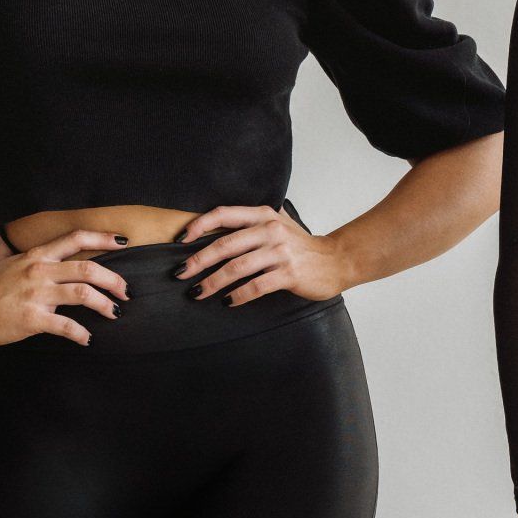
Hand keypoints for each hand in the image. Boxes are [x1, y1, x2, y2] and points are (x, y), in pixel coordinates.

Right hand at [0, 228, 131, 346]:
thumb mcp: (1, 260)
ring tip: (115, 313)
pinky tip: (88, 339)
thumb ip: (9, 247)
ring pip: (82, 294)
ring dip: (105, 304)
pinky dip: (81, 333)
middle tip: (126, 291)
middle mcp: (40, 271)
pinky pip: (65, 326)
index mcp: (37, 256)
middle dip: (113, 280)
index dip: (103, 238)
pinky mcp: (32, 318)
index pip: (75, 238)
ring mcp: (37, 295)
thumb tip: (5, 234)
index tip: (124, 241)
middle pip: (88, 268)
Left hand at [174, 204, 351, 302]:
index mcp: (263, 215)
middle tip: (180, 274)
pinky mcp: (289, 274)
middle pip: (224, 244)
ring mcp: (280, 252)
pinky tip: (228, 302)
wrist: (336, 260)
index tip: (181, 240)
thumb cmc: (301, 246)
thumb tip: (211, 234)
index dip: (199, 225)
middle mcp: (270, 230)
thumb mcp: (277, 225)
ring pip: (236, 268)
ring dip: (213, 282)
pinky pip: (256, 286)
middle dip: (198, 261)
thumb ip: (250, 225)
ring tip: (198, 292)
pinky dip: (238, 296)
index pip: (223, 214)